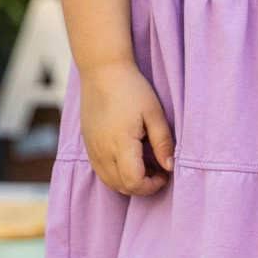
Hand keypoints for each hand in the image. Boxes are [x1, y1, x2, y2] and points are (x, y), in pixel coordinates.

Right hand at [79, 62, 173, 197]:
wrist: (102, 71)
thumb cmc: (132, 90)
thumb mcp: (155, 114)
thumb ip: (163, 143)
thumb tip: (170, 167)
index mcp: (120, 144)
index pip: (134, 183)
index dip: (152, 186)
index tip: (165, 173)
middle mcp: (102, 151)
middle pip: (121, 186)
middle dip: (143, 186)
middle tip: (159, 170)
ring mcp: (92, 149)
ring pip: (109, 181)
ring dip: (129, 181)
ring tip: (147, 165)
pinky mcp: (87, 144)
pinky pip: (100, 170)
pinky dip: (116, 173)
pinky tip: (131, 158)